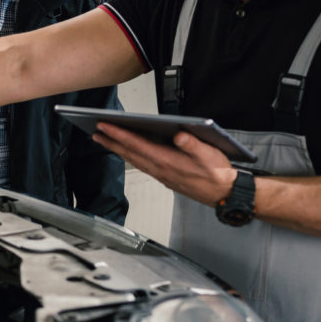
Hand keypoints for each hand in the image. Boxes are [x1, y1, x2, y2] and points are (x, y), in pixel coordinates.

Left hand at [92, 123, 236, 206]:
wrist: (225, 194)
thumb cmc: (218, 174)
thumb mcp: (210, 155)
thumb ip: (194, 144)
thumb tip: (180, 135)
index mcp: (168, 161)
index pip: (137, 145)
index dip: (119, 135)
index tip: (104, 126)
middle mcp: (160, 169)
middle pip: (130, 153)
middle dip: (111, 142)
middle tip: (95, 132)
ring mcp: (161, 174)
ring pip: (133, 160)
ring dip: (117, 149)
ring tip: (104, 140)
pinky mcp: (164, 177)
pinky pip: (141, 165)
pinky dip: (130, 156)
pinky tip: (126, 152)